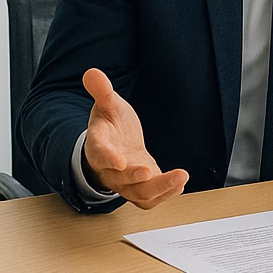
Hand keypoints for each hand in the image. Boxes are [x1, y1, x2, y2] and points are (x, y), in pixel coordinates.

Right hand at [81, 68, 187, 208]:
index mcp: (99, 146)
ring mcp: (126, 181)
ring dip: (159, 189)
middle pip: (120, 180)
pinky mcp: (141, 187)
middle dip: (135, 178)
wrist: (114, 144)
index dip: (108, 158)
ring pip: (138, 194)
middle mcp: (111, 169)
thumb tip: (92, 73)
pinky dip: (165, 194)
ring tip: (180, 178)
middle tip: (150, 171)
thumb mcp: (108, 105)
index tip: (119, 160)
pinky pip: (150, 199)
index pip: (100, 154)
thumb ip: (102, 91)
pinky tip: (180, 183)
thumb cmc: (110, 125)